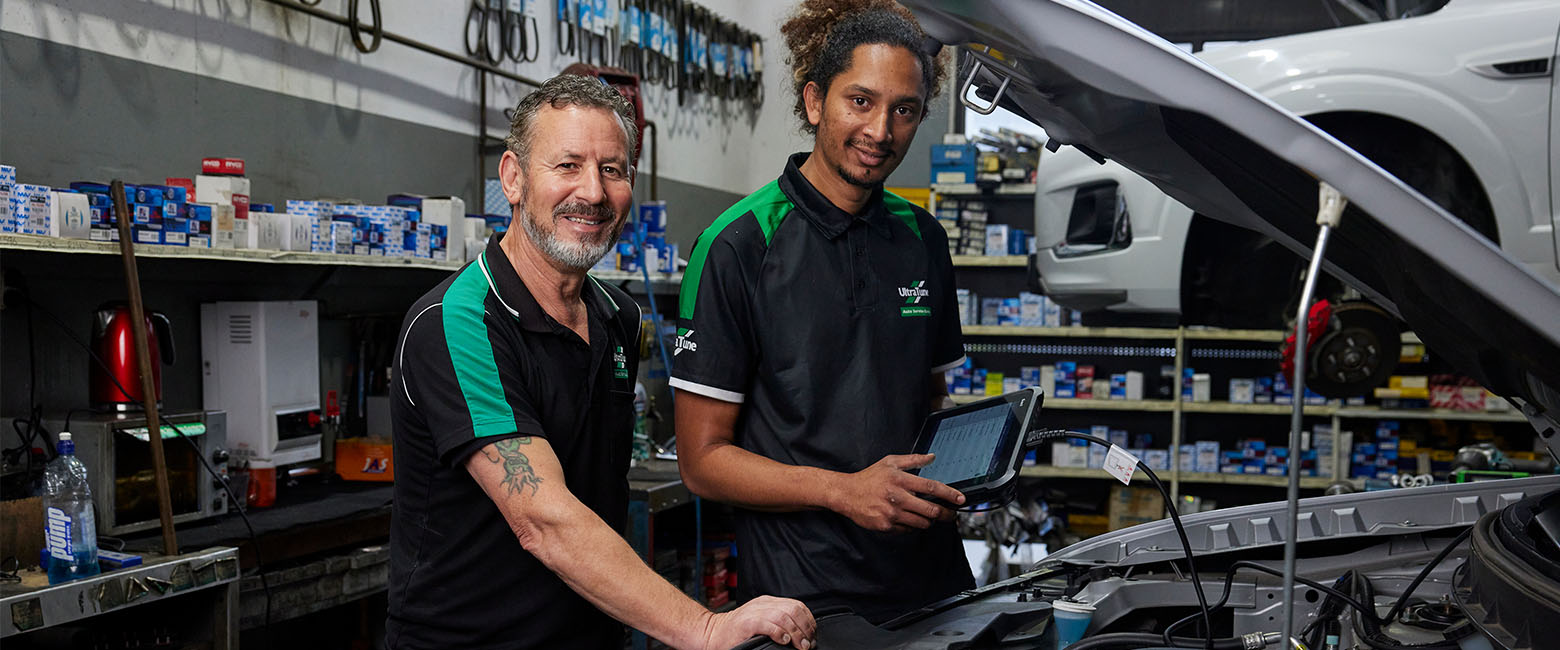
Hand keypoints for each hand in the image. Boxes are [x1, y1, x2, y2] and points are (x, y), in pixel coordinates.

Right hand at [698, 596, 815, 649]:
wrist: (712, 634)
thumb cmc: (737, 633)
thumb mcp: (761, 621)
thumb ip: (778, 623)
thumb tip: (802, 635)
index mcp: (768, 602)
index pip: (797, 606)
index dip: (808, 621)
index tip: (811, 636)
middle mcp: (763, 604)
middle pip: (793, 610)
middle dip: (805, 628)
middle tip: (807, 644)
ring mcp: (754, 612)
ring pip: (784, 616)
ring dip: (796, 633)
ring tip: (799, 645)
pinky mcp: (747, 622)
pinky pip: (768, 624)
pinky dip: (779, 632)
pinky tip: (784, 641)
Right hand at [832, 454, 965, 532]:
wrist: (846, 494)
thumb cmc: (869, 478)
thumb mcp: (890, 462)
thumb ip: (913, 459)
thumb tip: (932, 457)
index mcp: (900, 480)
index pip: (931, 487)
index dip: (949, 494)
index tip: (960, 499)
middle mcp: (897, 497)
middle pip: (931, 510)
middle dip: (946, 514)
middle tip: (951, 514)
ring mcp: (892, 513)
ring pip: (922, 522)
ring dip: (929, 520)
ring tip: (928, 515)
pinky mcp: (886, 526)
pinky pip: (908, 529)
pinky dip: (913, 525)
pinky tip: (909, 518)